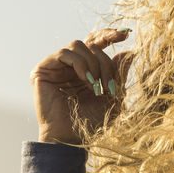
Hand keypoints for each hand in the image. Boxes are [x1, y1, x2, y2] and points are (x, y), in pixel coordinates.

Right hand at [32, 28, 132, 143]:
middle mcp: (69, 64)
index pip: (95, 42)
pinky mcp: (43, 69)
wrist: (72, 138)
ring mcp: (55, 66)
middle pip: (90, 44)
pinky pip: (64, 53)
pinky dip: (79, 64)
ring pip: (78, 45)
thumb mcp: (113, 97)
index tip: (125, 34)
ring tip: (95, 86)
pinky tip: (85, 80)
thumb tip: (130, 51)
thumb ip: (119, 75)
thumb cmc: (92, 122)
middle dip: (104, 62)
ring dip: (92, 63)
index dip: (109, 35)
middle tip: (109, 85)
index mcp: (86, 68)